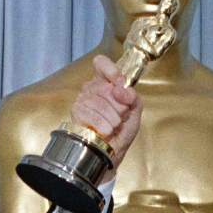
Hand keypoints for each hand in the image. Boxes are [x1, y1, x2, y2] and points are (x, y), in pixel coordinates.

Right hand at [71, 55, 142, 169]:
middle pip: (106, 88)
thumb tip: (120, 89)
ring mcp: (82, 100)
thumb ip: (132, 96)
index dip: (112, 71)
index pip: (101, 63)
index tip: (120, 83)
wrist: (116, 149)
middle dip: (120, 106)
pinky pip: (93, 115)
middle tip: (121, 116)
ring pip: (100, 103)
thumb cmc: (124, 128)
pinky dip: (105, 126)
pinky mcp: (76, 113)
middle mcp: (91, 88)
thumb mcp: (135, 109)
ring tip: (114, 126)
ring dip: (113, 119)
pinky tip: (106, 131)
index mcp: (105, 82)